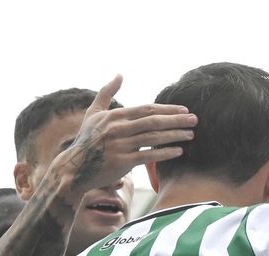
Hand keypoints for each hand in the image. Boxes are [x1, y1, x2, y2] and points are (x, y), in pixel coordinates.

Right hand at [57, 75, 197, 195]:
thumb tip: (119, 74)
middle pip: (153, 122)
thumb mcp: (93, 113)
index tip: (184, 109)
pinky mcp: (122, 162)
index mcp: (114, 115)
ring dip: (174, 135)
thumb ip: (107, 92)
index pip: (147, 109)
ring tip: (190, 134)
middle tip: (194, 120)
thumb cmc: (87, 139)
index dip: (167, 109)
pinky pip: (148, 156)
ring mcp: (120, 145)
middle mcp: (118, 128)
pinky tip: (178, 151)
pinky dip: (164, 153)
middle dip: (176, 120)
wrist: (74, 168)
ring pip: (153, 138)